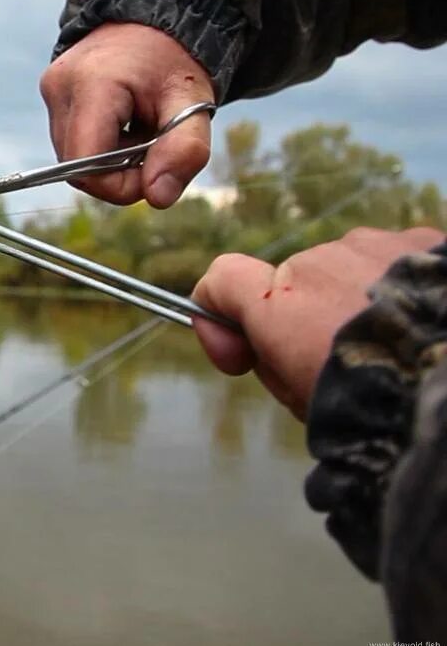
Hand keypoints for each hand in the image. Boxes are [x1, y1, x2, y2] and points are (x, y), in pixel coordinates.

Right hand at [40, 22, 213, 206]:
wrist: (156, 15)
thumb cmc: (175, 61)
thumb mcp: (194, 103)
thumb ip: (184, 150)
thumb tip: (158, 197)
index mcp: (94, 84)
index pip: (87, 166)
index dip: (120, 186)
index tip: (154, 172)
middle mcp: (60, 87)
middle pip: (77, 168)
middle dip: (117, 174)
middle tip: (153, 148)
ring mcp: (51, 90)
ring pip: (72, 160)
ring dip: (108, 161)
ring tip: (138, 130)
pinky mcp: (51, 95)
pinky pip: (70, 143)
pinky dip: (98, 147)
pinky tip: (123, 125)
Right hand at [191, 227, 445, 419]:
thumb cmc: (379, 405)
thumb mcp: (302, 402)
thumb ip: (272, 362)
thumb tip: (263, 345)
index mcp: (279, 304)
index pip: (222, 279)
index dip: (221, 312)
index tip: (240, 351)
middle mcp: (319, 262)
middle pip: (296, 284)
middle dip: (309, 317)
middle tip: (343, 364)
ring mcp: (375, 245)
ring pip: (349, 269)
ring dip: (358, 299)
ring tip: (396, 344)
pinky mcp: (424, 240)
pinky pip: (396, 261)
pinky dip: (401, 288)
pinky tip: (423, 323)